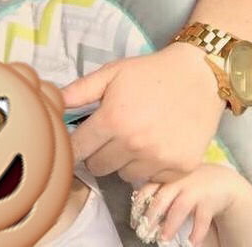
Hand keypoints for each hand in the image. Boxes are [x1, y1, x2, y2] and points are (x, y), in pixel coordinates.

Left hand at [62, 43, 224, 183]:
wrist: (198, 75)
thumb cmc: (150, 72)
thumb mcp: (112, 73)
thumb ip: (79, 91)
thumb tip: (52, 102)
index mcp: (113, 120)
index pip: (78, 150)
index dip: (75, 146)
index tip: (79, 141)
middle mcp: (134, 144)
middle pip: (98, 167)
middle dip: (99, 152)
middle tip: (112, 132)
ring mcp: (158, 159)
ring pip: (123, 175)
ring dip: (124, 160)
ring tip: (137, 135)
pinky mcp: (179, 168)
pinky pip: (151, 178)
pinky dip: (150, 166)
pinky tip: (157, 143)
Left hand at [130, 164, 242, 244]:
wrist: (220, 180)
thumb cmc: (190, 183)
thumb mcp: (173, 181)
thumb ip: (158, 189)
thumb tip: (137, 208)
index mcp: (166, 176)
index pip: (148, 189)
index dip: (139, 205)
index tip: (134, 222)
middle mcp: (178, 181)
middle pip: (161, 198)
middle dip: (152, 216)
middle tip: (144, 232)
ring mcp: (194, 189)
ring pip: (180, 207)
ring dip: (170, 225)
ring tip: (163, 239)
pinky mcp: (209, 200)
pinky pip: (202, 218)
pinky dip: (196, 232)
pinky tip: (191, 243)